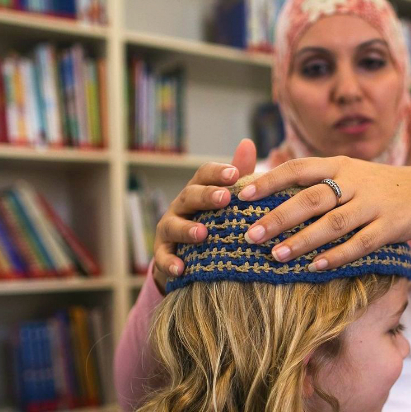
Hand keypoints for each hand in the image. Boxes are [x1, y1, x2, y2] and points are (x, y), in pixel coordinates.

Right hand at [150, 139, 256, 291]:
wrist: (194, 255)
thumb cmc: (216, 218)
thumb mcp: (228, 198)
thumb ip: (238, 173)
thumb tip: (248, 142)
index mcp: (199, 189)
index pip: (204, 174)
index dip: (218, 173)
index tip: (235, 174)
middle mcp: (181, 205)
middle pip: (190, 196)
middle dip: (206, 196)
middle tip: (225, 198)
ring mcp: (169, 228)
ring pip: (173, 225)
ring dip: (186, 229)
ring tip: (203, 234)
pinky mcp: (163, 253)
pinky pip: (163, 257)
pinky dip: (170, 262)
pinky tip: (182, 269)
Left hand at [238, 156, 410, 269]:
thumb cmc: (379, 186)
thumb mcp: (350, 174)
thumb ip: (316, 181)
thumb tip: (267, 192)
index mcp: (340, 165)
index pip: (297, 168)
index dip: (268, 181)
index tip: (241, 195)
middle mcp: (355, 182)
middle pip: (310, 198)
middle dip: (277, 217)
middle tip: (250, 235)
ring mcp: (374, 205)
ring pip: (333, 223)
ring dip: (303, 240)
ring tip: (277, 256)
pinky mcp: (391, 227)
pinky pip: (360, 243)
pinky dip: (337, 255)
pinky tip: (316, 266)